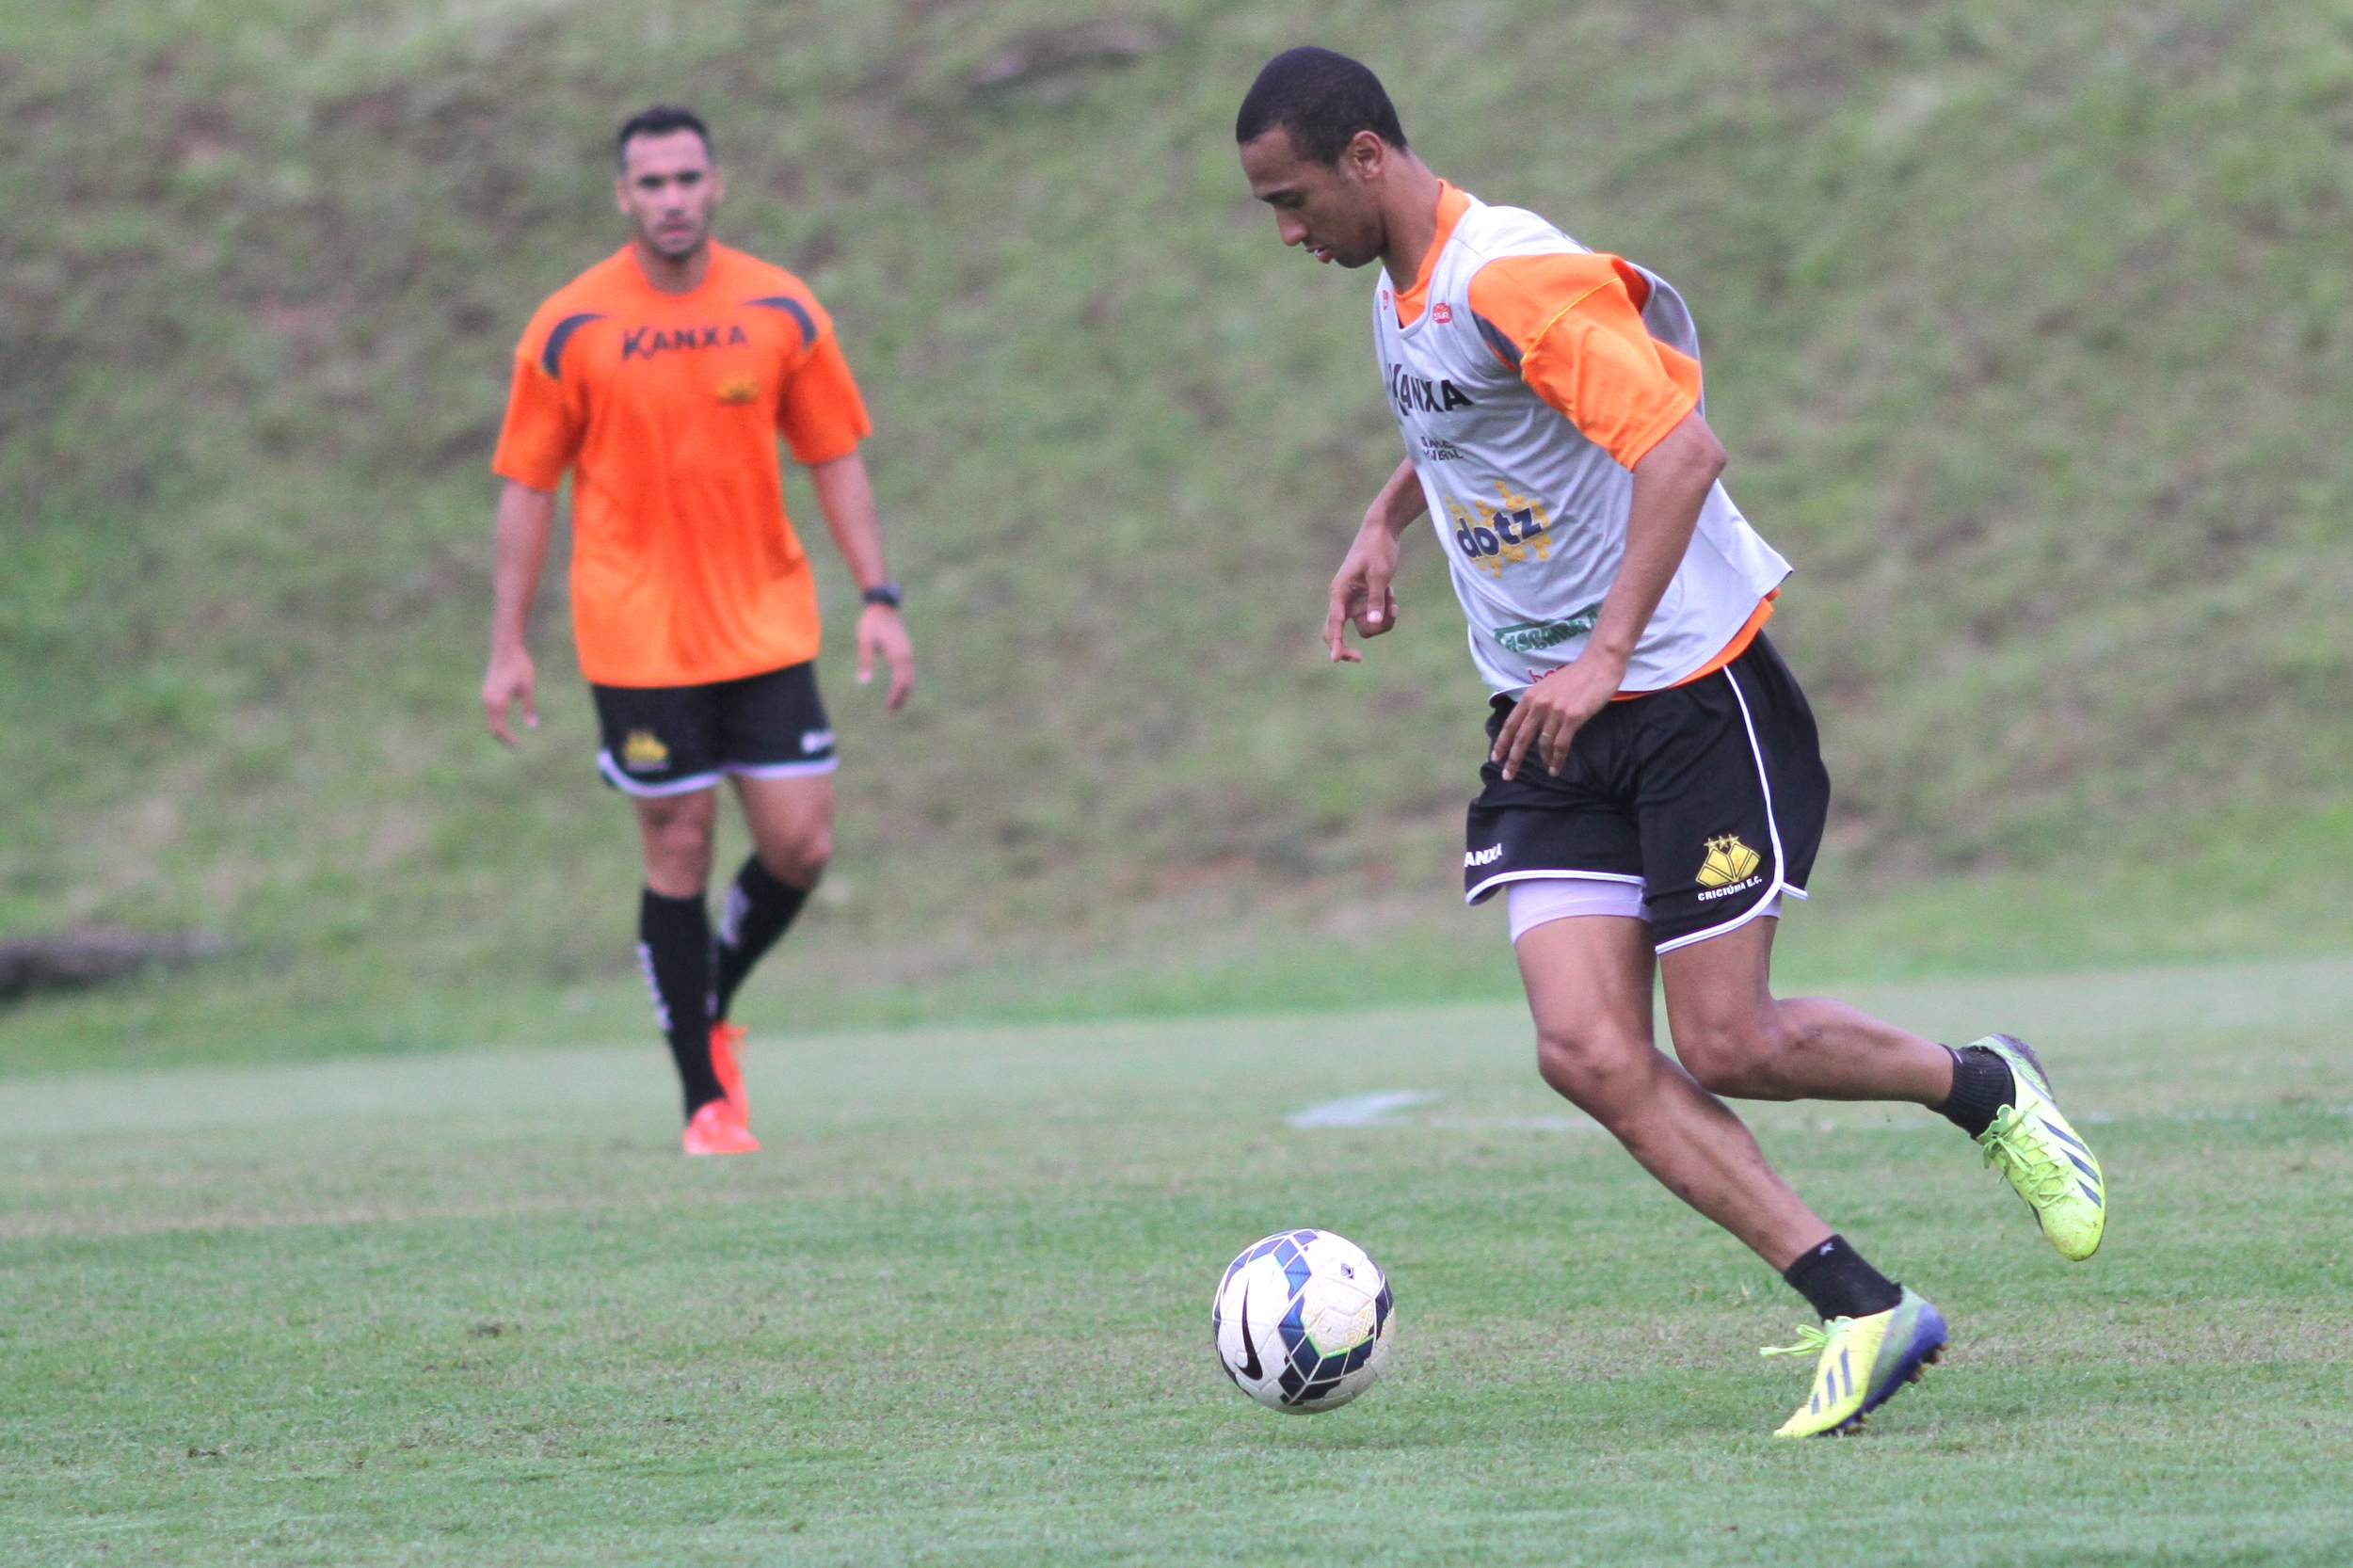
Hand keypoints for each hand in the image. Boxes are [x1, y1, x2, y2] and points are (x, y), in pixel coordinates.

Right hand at [482, 645, 536, 746]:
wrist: (506, 647)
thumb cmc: (519, 666)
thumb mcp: (527, 688)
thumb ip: (529, 708)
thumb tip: (533, 726)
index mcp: (497, 702)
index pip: (500, 729)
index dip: (509, 740)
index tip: (519, 747)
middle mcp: (488, 701)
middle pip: (492, 727)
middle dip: (503, 738)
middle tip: (516, 746)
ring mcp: (486, 695)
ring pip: (490, 719)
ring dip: (499, 728)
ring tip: (511, 737)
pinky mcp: (487, 690)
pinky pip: (490, 710)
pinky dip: (497, 719)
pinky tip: (506, 721)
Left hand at [856, 603, 913, 711]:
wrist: (883, 606)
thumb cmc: (872, 623)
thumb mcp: (865, 642)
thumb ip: (865, 661)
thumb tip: (863, 682)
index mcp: (898, 655)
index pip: (900, 682)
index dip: (895, 696)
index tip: (888, 707)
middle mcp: (907, 655)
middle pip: (908, 682)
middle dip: (901, 697)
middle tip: (891, 711)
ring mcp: (908, 652)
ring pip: (910, 677)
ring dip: (904, 691)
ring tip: (895, 704)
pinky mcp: (906, 650)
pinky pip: (908, 670)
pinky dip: (904, 682)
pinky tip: (897, 687)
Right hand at [1323, 523, 1400, 662]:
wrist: (1382, 532)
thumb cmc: (1377, 549)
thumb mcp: (1380, 574)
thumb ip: (1377, 599)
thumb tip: (1374, 622)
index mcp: (1339, 592)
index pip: (1334, 623)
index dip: (1335, 642)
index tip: (1335, 659)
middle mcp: (1343, 600)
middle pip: (1339, 632)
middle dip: (1351, 644)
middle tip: (1359, 659)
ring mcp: (1354, 602)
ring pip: (1366, 626)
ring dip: (1383, 619)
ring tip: (1393, 598)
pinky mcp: (1366, 600)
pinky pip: (1376, 618)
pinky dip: (1387, 611)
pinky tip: (1392, 594)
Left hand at [1490, 652, 1623, 780]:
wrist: (1599, 664)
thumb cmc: (1575, 677)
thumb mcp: (1548, 687)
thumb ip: (1536, 703)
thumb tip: (1528, 725)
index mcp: (1530, 696)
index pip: (1511, 724)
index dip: (1502, 743)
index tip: (1495, 758)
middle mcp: (1539, 704)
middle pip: (1521, 737)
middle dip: (1513, 759)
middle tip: (1507, 776)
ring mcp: (1555, 711)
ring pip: (1543, 744)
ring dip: (1543, 760)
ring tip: (1547, 770)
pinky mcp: (1573, 717)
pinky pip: (1561, 745)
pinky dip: (1557, 760)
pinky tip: (1555, 768)